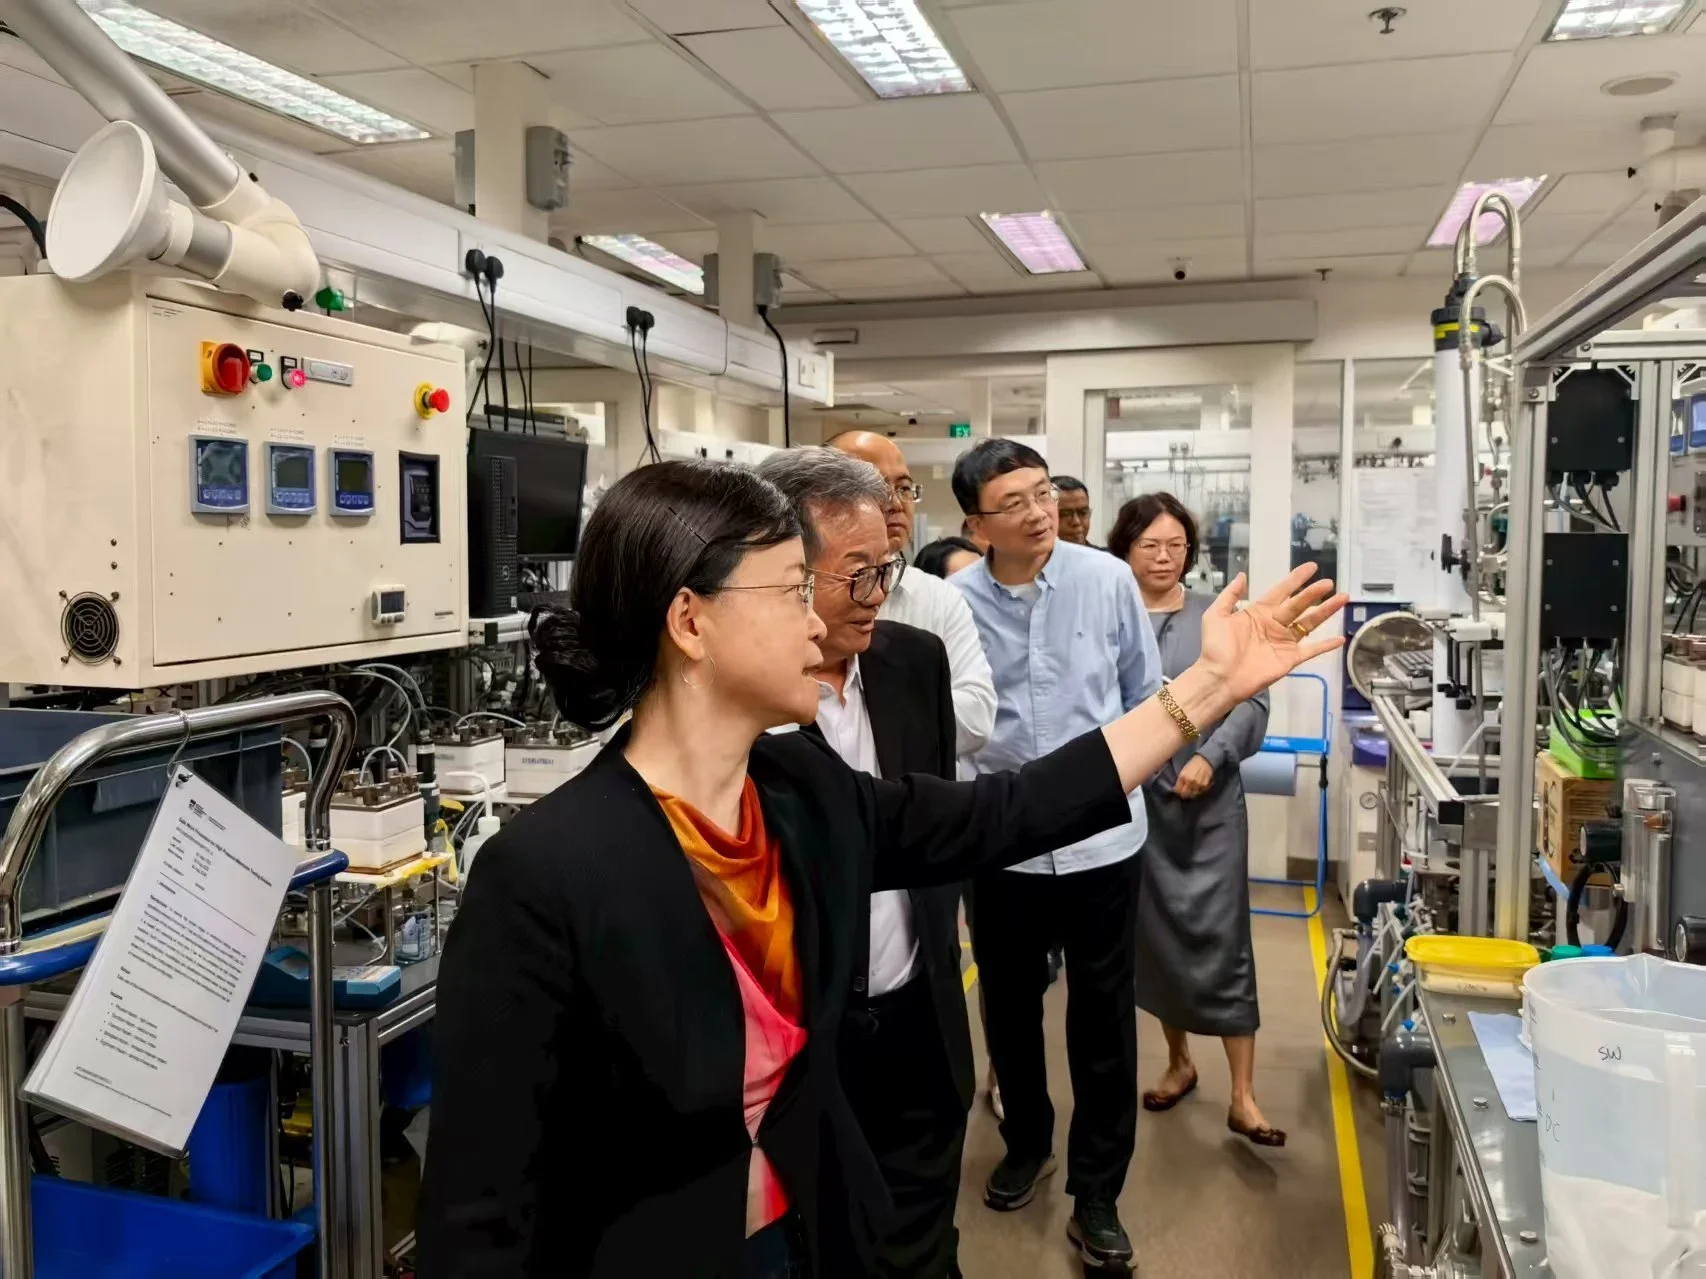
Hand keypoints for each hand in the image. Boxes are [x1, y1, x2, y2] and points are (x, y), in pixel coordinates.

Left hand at [1172, 755, 1214, 799]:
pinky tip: (1196, 789)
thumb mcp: (1183, 770)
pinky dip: (1197, 792)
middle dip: (1183, 794)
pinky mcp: (1204, 785)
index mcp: (1183, 777)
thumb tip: (1177, 789)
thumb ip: (1180, 780)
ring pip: (1192, 795)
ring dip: (1190, 794)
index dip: (1177, 792)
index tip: (1178, 791)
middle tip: (1183, 793)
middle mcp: (1190, 781)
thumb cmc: (1192, 764)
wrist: (1204, 760)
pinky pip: (1199, 792)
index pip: (1178, 790)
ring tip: (1190, 791)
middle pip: (1185, 794)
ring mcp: (1198, 784)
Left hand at [1198, 565, 1346, 704]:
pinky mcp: (1290, 659)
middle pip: (1299, 604)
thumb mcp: (1216, 615)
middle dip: (1314, 593)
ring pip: (1309, 623)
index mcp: (1258, 612)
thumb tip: (1243, 575)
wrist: (1219, 678)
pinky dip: (1326, 646)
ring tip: (1342, 598)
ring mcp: (1284, 642)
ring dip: (1326, 611)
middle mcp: (1274, 624)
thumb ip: (1230, 596)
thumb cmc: (1216, 647)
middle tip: (1330, 583)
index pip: (1282, 591)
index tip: (1312, 567)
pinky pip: (1311, 650)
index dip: (1296, 579)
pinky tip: (1340, 638)